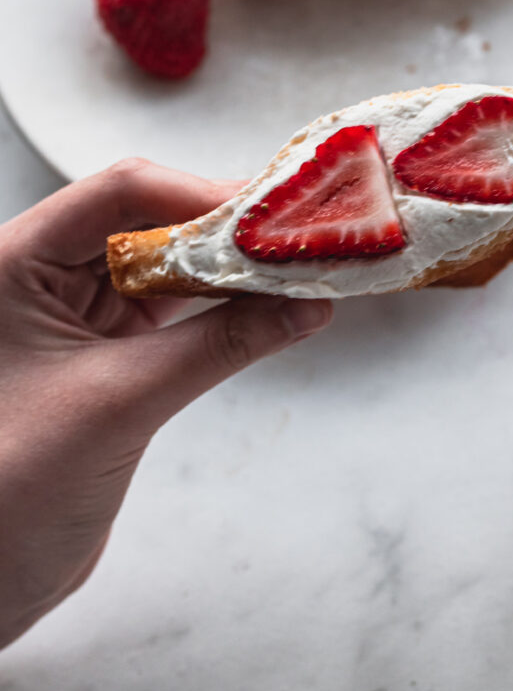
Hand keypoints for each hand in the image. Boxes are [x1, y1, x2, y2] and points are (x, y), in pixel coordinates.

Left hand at [0, 159, 331, 647]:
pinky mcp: (105, 351)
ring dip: (227, 266)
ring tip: (293, 265)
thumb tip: (305, 303)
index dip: (197, 194)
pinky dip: (220, 306)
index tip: (269, 215)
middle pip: (148, 219)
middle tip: (298, 234)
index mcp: (14, 264)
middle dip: (224, 227)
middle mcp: (43, 275)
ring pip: (165, 263)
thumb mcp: (121, 403)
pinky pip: (172, 308)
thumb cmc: (10, 495)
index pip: (117, 194)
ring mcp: (75, 313)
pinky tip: (266, 306)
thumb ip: (221, 346)